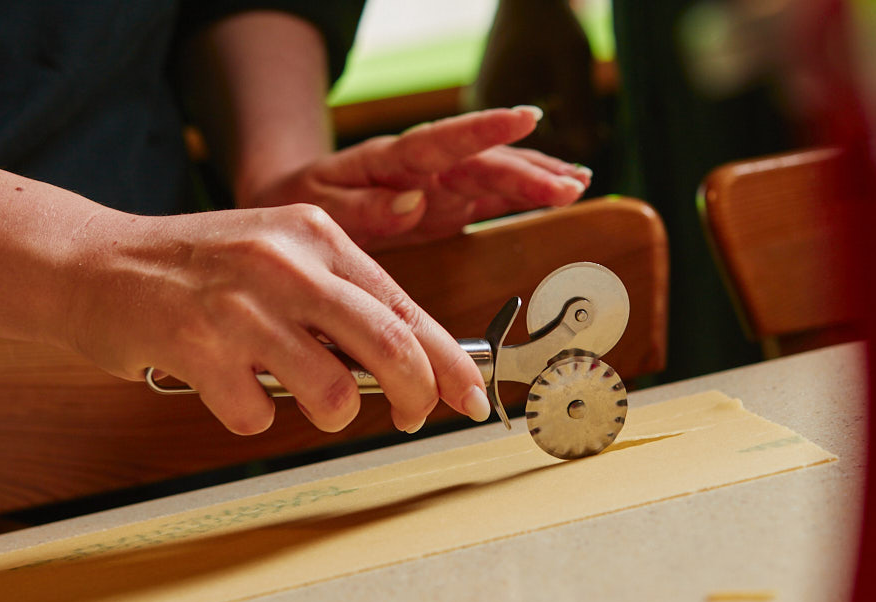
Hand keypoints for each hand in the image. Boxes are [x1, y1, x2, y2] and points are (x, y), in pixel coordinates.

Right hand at [66, 204, 491, 434]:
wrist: (89, 261)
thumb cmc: (194, 268)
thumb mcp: (276, 257)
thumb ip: (338, 302)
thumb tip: (410, 366)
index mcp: (316, 234)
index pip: (405, 307)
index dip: (448, 360)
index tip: (469, 396)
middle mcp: (285, 262)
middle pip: (390, 346)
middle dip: (414, 396)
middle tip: (410, 418)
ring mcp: (240, 305)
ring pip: (331, 392)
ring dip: (323, 412)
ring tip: (291, 394)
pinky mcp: (197, 347)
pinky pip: (256, 415)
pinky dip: (247, 415)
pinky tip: (223, 386)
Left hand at [239, 107, 592, 249]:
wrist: (296, 199)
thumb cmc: (301, 199)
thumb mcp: (317, 206)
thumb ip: (361, 209)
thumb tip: (412, 202)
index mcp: (390, 159)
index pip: (443, 140)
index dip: (484, 129)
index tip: (524, 117)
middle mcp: (423, 166)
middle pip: (482, 162)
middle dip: (528, 170)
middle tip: (569, 183)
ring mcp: (440, 183)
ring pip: (497, 174)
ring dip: (538, 178)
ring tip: (579, 183)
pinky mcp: (448, 204)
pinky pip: (494, 196)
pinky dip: (527, 195)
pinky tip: (562, 192)